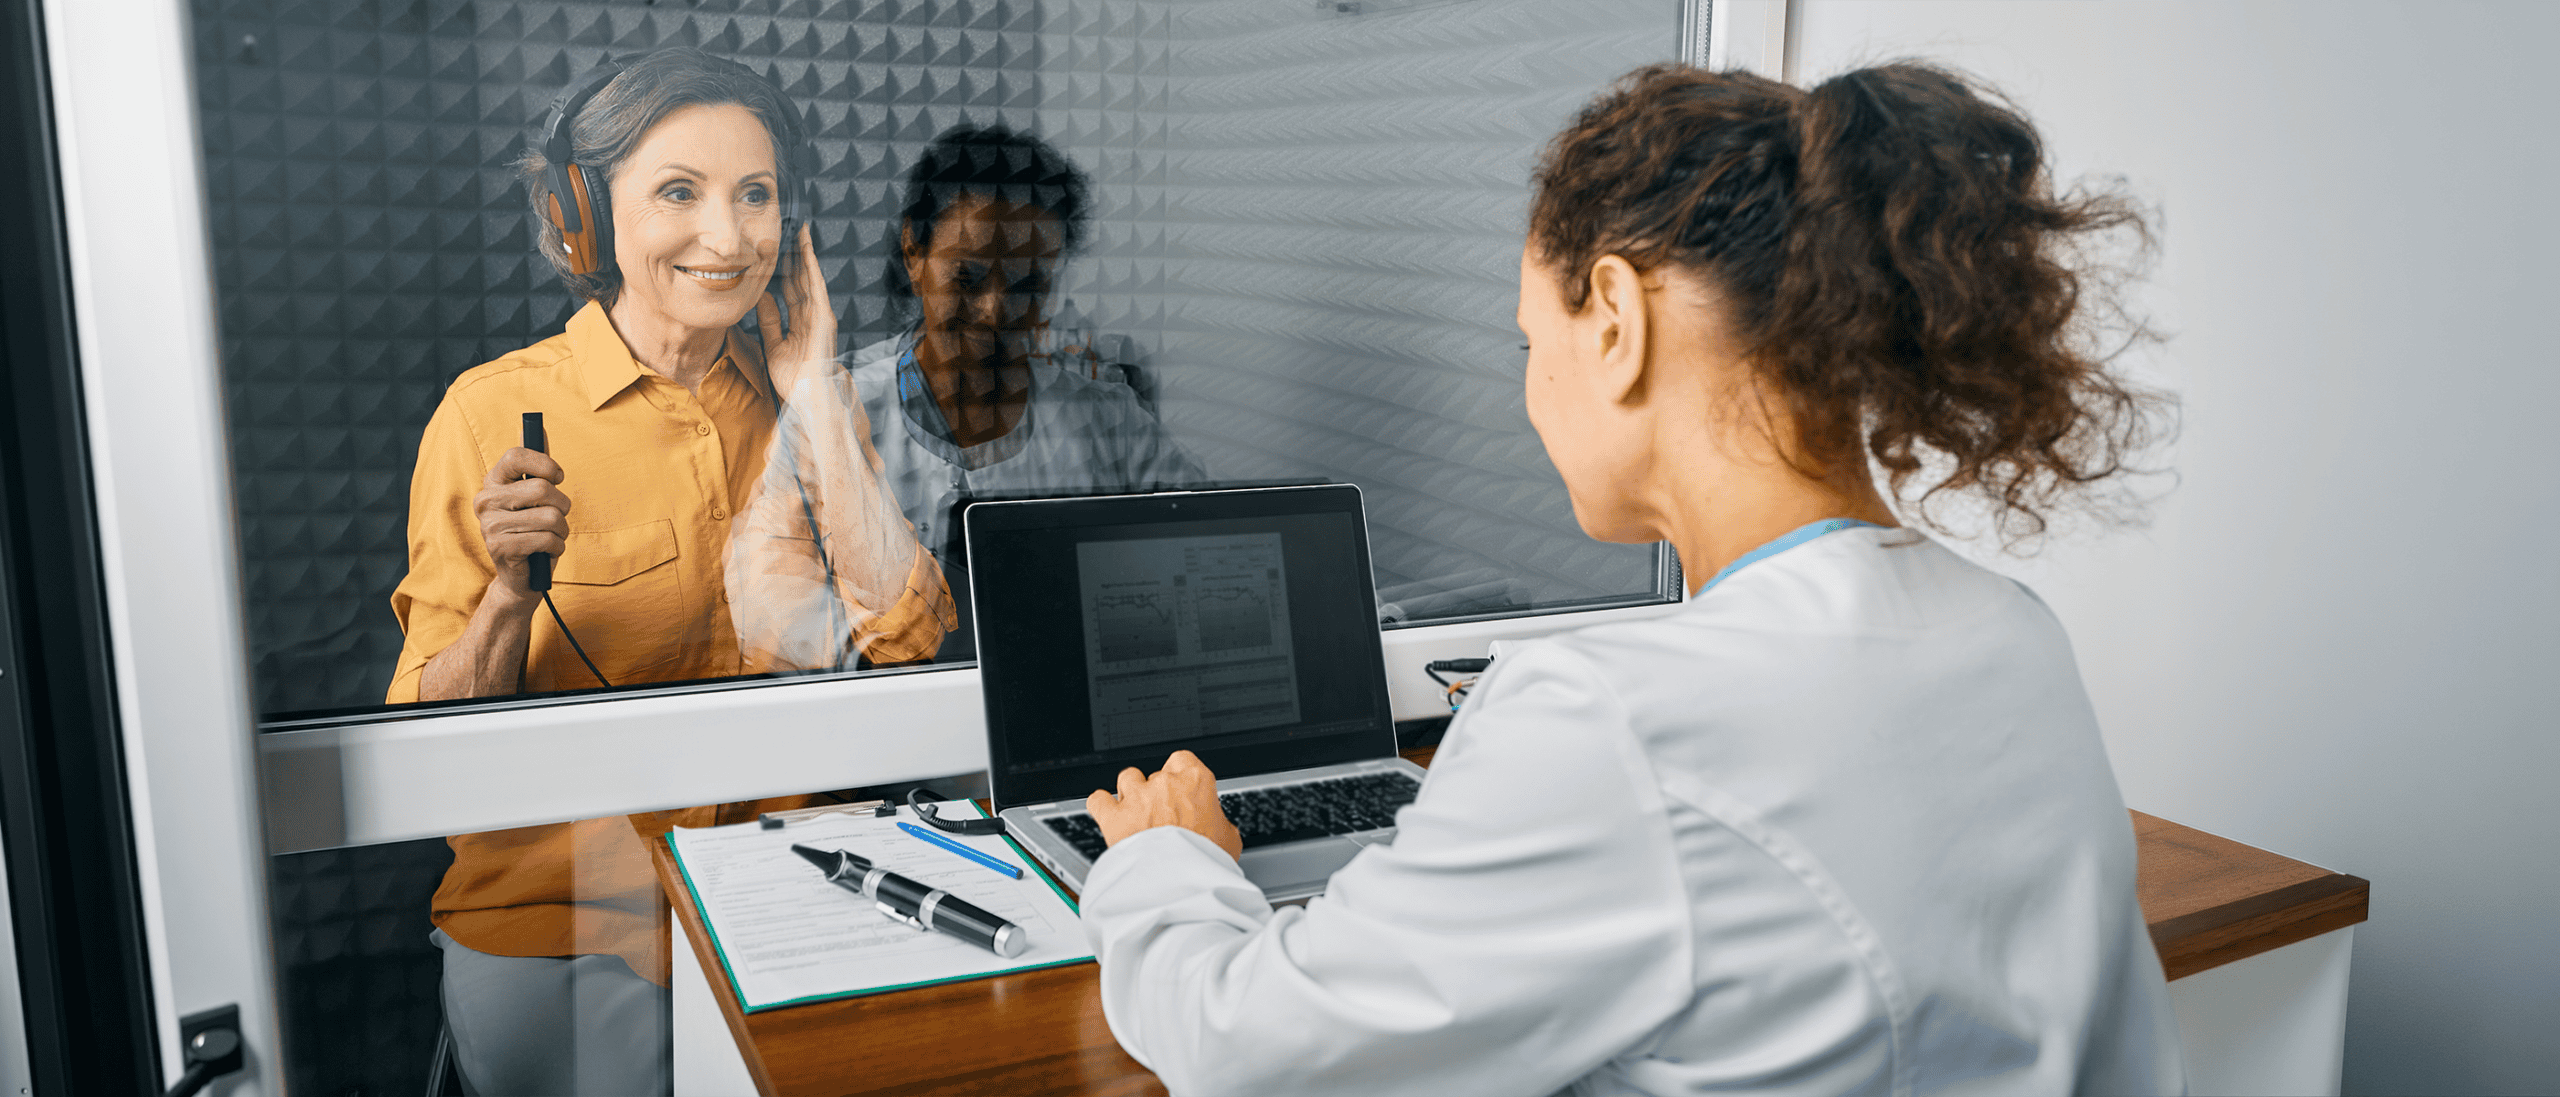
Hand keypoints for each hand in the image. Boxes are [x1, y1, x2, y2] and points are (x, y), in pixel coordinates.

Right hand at [474, 447, 569, 605]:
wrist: (520, 576)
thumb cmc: (532, 529)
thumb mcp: (534, 495)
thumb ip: (535, 463)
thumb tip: (533, 424)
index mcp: (493, 482)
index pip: (516, 456)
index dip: (545, 464)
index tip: (558, 477)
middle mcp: (485, 500)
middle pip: (542, 489)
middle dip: (562, 506)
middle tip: (557, 517)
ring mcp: (490, 525)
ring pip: (550, 517)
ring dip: (561, 530)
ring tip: (551, 537)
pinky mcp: (500, 548)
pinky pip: (547, 540)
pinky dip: (556, 547)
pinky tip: (545, 551)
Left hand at [757, 222, 839, 400]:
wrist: (808, 396)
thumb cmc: (794, 378)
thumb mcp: (773, 344)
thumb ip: (769, 320)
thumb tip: (761, 296)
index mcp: (801, 322)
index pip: (792, 289)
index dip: (784, 269)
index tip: (775, 249)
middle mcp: (812, 315)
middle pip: (801, 278)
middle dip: (794, 254)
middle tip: (786, 229)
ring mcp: (820, 314)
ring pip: (810, 276)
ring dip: (804, 253)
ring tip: (798, 230)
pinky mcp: (824, 316)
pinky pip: (816, 285)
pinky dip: (812, 266)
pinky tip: (806, 249)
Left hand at [1086, 751, 1243, 861]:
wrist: (1179, 881)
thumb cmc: (1205, 860)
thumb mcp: (1229, 841)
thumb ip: (1220, 825)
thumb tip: (1219, 830)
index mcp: (1195, 781)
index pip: (1183, 760)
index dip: (1180, 775)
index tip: (1182, 790)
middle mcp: (1164, 783)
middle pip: (1155, 773)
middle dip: (1157, 792)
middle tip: (1164, 815)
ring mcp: (1137, 797)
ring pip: (1127, 778)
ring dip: (1130, 793)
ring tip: (1136, 813)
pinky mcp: (1114, 816)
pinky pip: (1099, 799)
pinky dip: (1102, 806)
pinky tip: (1108, 814)